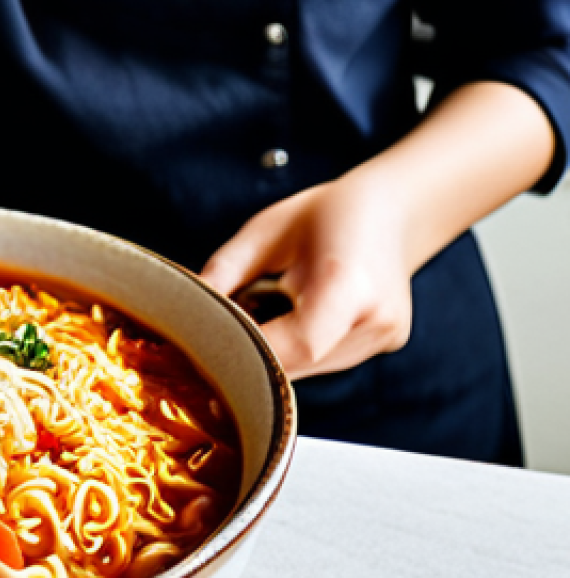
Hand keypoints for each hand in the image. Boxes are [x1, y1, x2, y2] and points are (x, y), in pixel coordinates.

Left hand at [200, 175, 413, 380]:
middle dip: (257, 351)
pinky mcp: (386, 344)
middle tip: (229, 326)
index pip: (296, 345)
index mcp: (348, 282)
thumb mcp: (264, 230)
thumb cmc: (325, 214)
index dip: (252, 352)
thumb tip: (185, 308)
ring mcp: (384, 335)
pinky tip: (300, 312)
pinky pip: (327, 360)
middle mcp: (375, 317)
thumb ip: (225, 272)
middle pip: (300, 364)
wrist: (391, 209)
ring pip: (311, 369)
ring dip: (280, 350)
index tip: (216, 341)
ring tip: (273, 307)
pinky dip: (302, 346)